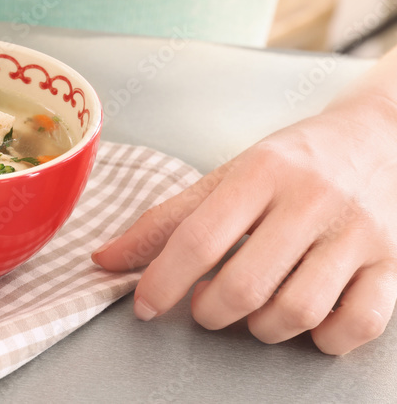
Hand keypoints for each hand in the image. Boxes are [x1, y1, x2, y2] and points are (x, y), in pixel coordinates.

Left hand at [92, 100, 396, 353]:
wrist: (379, 136)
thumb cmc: (294, 161)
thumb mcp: (228, 176)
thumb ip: (167, 220)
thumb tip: (106, 259)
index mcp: (261, 173)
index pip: (199, 238)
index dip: (162, 281)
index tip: (144, 305)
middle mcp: (311, 201)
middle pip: (246, 286)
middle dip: (209, 312)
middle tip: (202, 306)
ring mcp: (357, 234)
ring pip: (298, 312)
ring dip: (261, 328)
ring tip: (250, 309)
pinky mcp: (391, 263)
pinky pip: (358, 325)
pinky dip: (325, 338)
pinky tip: (305, 320)